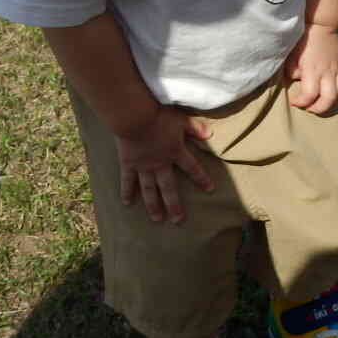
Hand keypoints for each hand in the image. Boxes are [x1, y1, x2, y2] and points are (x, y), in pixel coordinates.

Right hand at [113, 105, 214, 223]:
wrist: (135, 117)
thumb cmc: (158, 116)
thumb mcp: (180, 119)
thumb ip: (195, 128)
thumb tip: (210, 133)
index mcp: (175, 152)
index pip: (192, 168)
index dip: (201, 178)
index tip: (210, 190)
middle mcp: (160, 164)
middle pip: (169, 188)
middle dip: (174, 205)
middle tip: (178, 220)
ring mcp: (144, 166)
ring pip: (150, 190)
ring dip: (153, 205)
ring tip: (157, 219)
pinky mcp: (128, 164)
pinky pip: (128, 181)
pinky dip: (127, 192)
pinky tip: (127, 204)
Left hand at [287, 23, 337, 114]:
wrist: (321, 24)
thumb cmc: (303, 39)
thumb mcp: (292, 55)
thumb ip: (292, 70)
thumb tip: (293, 80)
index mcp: (313, 71)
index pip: (309, 96)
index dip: (301, 102)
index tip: (293, 101)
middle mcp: (327, 73)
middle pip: (329, 100)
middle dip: (318, 108)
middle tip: (308, 107)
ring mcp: (337, 69)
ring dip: (330, 101)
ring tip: (320, 100)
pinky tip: (330, 87)